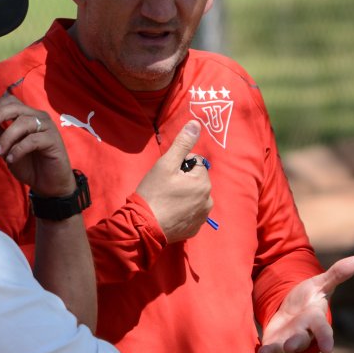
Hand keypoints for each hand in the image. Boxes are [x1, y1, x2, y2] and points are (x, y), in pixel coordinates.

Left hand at [0, 94, 74, 196]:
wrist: (47, 183)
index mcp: (27, 115)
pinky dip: (18, 149)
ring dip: (7, 137)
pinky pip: (32, 140)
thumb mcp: (7, 148)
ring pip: (23, 122)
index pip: (10, 101)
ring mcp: (47, 126)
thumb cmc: (28, 164)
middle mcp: (38, 116)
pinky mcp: (53, 139)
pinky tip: (11, 159)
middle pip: (16, 107)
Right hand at [135, 120, 211, 242]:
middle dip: (183, 181)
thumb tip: (196, 124)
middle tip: (165, 188)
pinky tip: (169, 213)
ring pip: (194, 197)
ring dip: (184, 196)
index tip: (167, 176)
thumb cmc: (154, 192)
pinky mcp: (195, 229)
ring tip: (166, 201)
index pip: (195, 164)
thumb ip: (182, 143)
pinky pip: (192, 213)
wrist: (144, 226)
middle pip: (196, 181)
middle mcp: (208, 200)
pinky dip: (183, 211)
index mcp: (203, 182)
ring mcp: (202, 216)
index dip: (179, 166)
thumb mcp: (166, 164)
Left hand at [249, 256, 353, 352]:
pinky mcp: (273, 346)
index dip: (325, 338)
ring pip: (281, 350)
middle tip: (289, 347)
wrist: (294, 313)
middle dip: (294, 344)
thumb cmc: (309, 298)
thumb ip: (336, 274)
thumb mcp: (320, 284)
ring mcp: (287, 342)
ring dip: (273, 352)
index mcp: (314, 320)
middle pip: (300, 341)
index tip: (327, 349)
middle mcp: (302, 334)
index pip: (322, 329)